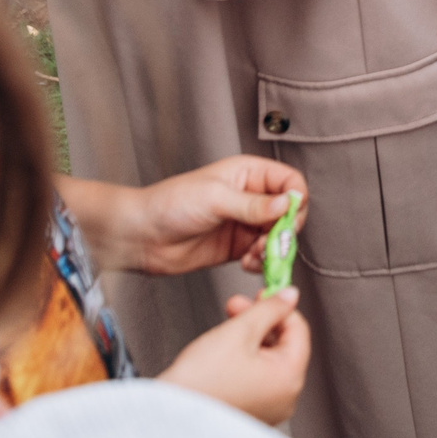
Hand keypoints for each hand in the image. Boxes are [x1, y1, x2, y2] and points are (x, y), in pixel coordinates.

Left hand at [63, 159, 307, 276]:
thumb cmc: (170, 204)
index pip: (289, 182)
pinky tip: (247, 263)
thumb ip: (253, 204)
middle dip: (284, 230)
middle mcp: (251, 197)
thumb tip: (287, 204)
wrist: (141, 236)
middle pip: (289, 212)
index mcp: (248, 174)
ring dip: (273, 249)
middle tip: (270, 242)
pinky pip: (262, 254)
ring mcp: (245, 223)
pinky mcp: (237, 247)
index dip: (295, 199)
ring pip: (278, 236)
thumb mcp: (215, 198)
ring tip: (255, 255)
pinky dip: (261, 262)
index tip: (287, 217)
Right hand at [158, 289, 309, 425]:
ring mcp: (269, 407)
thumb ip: (269, 308)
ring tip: (225, 328)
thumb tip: (290, 295)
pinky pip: (257, 377)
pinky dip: (245, 359)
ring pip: (269, 359)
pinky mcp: (252, 411)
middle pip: (283, 344)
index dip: (279, 306)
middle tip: (236, 306)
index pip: (298, 329)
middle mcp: (285, 397)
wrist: (169, 415)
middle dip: (260, 320)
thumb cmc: (200, 381)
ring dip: (251, 337)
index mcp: (289, 378)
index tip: (261, 293)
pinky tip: (224, 351)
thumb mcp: (239, 331)